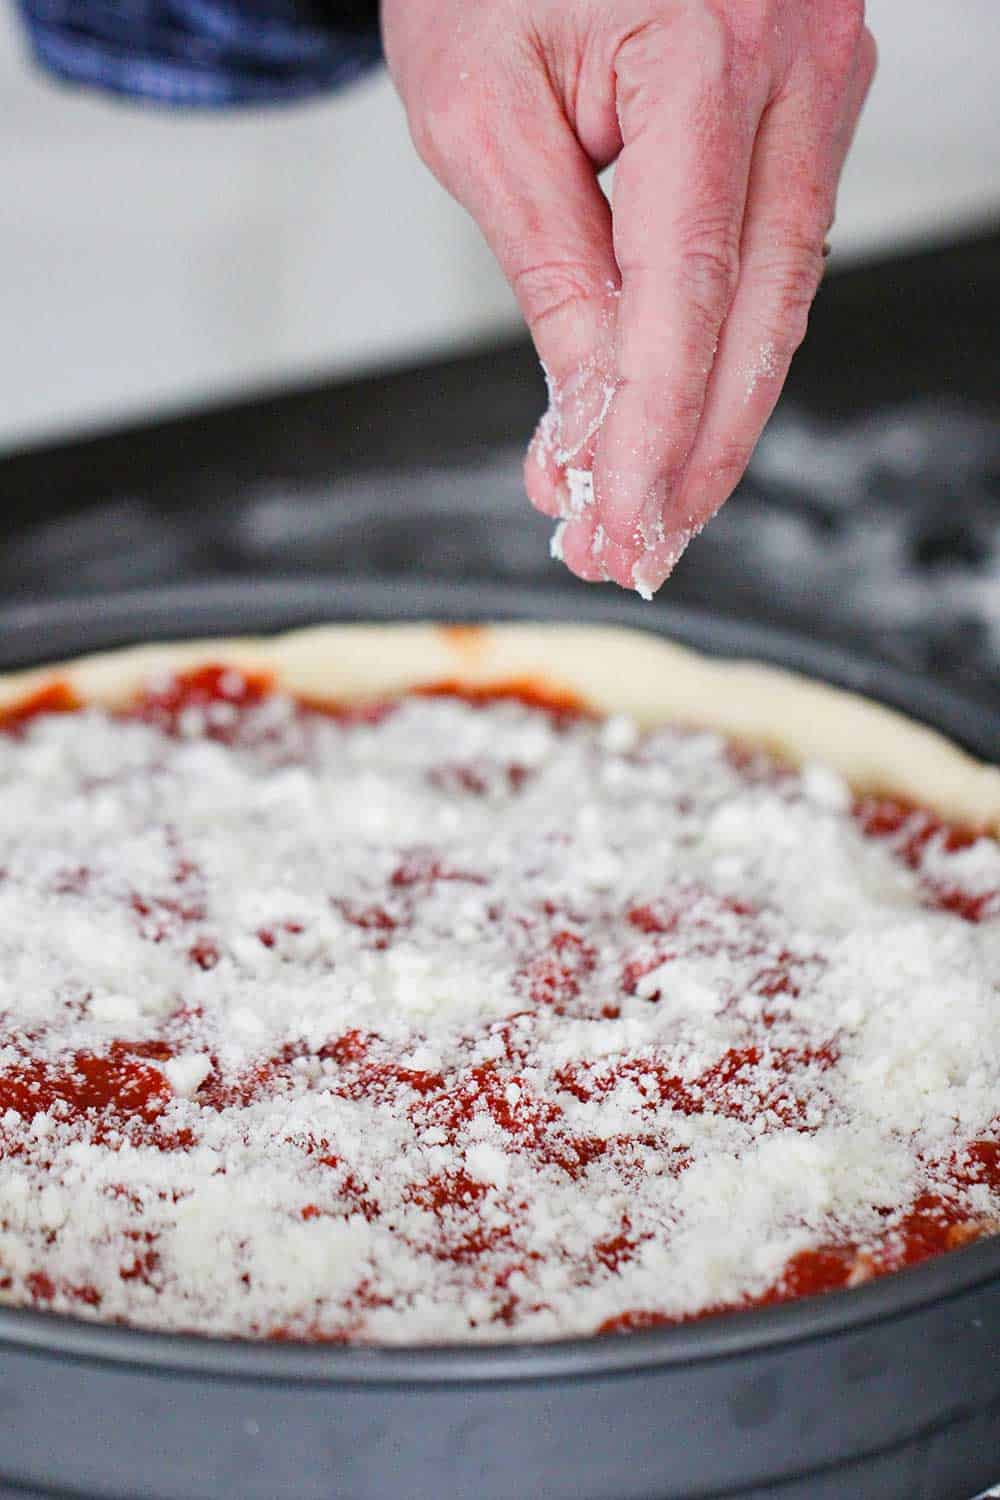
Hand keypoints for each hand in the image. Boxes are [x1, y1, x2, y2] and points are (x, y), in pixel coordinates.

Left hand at [384, 0, 874, 595]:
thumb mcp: (481, 112)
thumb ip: (551, 270)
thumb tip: (591, 416)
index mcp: (705, 49)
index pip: (688, 290)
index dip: (655, 426)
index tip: (618, 520)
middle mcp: (794, 62)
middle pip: (761, 311)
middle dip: (697, 450)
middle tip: (635, 549)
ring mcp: (819, 77)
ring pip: (782, 293)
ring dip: (717, 414)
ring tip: (653, 509)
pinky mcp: (806, 101)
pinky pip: (777, 250)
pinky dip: (727, 345)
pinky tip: (685, 415)